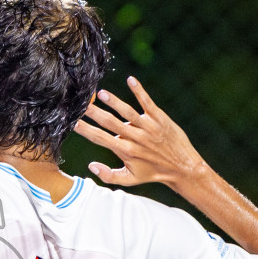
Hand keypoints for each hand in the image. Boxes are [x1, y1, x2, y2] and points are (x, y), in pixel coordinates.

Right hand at [71, 77, 207, 189]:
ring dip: (114, 101)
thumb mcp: (130, 179)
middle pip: (110, 123)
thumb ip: (108, 175)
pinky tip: (130, 79)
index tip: (74, 123)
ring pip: (127, 112)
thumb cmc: (153, 173)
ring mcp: (148, 127)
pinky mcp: (159, 119)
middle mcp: (135, 138)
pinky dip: (139, 91)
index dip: (86, 131)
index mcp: (125, 151)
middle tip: (82, 104)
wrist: (183, 168)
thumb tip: (90, 167)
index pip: (101, 139)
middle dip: (95, 113)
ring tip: (100, 93)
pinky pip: (147, 102)